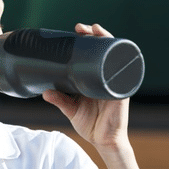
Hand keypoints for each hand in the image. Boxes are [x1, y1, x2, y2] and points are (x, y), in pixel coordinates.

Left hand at [42, 23, 129, 150]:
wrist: (104, 140)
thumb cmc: (90, 124)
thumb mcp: (71, 110)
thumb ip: (59, 100)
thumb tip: (44, 92)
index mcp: (92, 79)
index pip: (89, 55)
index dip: (83, 42)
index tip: (74, 32)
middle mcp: (104, 77)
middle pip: (102, 50)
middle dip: (94, 35)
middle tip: (80, 28)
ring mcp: (114, 81)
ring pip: (113, 55)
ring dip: (107, 40)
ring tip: (96, 30)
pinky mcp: (121, 89)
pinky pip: (124, 71)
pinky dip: (122, 58)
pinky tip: (118, 48)